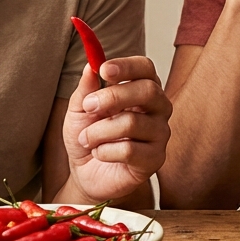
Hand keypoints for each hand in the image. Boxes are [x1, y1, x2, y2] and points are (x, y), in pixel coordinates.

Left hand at [62, 56, 171, 201]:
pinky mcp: (155, 159)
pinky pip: (129, 150)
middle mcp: (158, 109)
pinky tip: (99, 154)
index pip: (145, 68)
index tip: (103, 69)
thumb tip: (90, 67)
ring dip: (99, 131)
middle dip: (113, 96)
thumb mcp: (80, 109)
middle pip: (148, 91)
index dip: (127, 66)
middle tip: (89, 106)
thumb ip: (86, 89)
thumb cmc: (89, 137)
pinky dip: (104, 151)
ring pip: (132, 123)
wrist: (86, 174)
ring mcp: (159, 134)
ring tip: (87, 139)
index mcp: (142, 89)